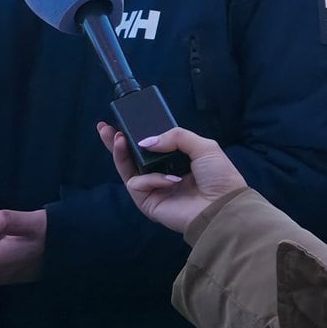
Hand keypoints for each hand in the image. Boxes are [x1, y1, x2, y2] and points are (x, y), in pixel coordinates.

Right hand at [99, 122, 248, 235]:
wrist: (222, 205)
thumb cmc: (218, 176)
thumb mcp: (203, 146)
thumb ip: (175, 137)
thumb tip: (145, 142)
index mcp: (177, 160)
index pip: (151, 146)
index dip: (137, 135)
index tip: (122, 122)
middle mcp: (162, 174)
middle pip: (132, 157)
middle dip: (116, 143)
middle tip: (104, 128)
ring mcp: (154, 189)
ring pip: (128, 170)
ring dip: (122, 154)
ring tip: (119, 139)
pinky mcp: (148, 203)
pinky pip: (138, 184)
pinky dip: (152, 179)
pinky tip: (171, 181)